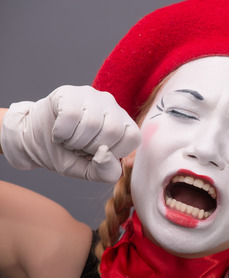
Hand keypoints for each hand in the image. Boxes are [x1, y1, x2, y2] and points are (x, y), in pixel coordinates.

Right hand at [1, 85, 140, 181]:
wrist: (32, 141)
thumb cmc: (66, 154)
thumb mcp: (88, 171)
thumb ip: (105, 172)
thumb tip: (106, 154)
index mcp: (124, 124)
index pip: (133, 138)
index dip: (113, 152)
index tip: (97, 153)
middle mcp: (112, 105)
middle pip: (113, 131)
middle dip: (91, 147)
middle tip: (79, 146)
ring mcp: (91, 95)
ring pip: (91, 123)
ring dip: (74, 140)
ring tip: (68, 139)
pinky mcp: (69, 92)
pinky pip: (71, 115)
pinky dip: (61, 132)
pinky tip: (58, 131)